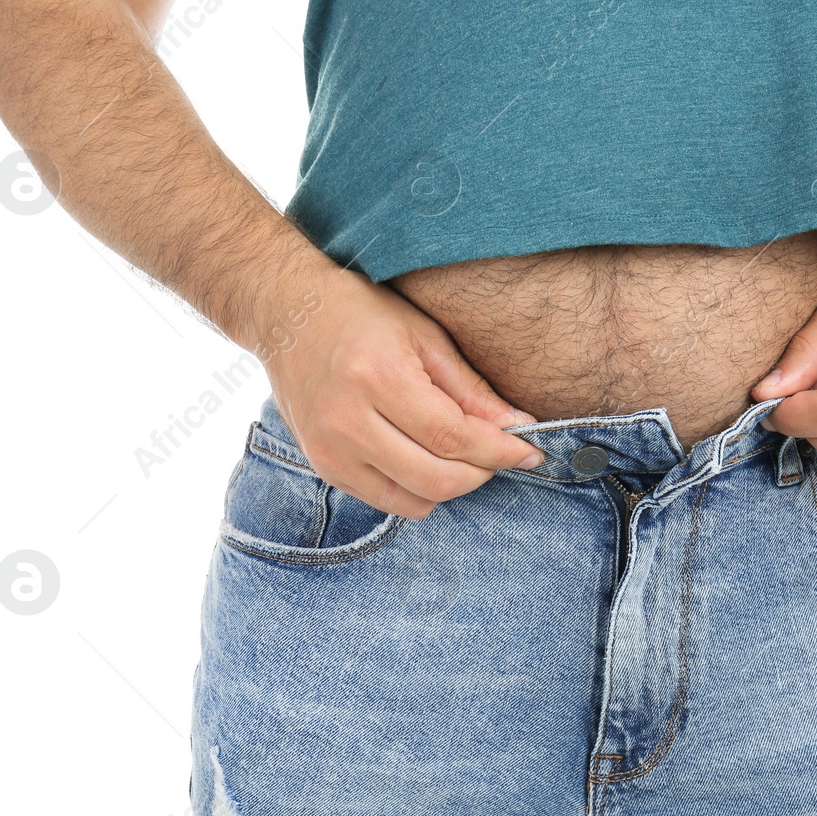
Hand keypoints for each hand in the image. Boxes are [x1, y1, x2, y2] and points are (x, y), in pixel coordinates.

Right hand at [257, 266, 546, 518]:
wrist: (287, 314)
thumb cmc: (361, 315)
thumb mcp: (424, 336)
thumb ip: (470, 389)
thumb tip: (519, 426)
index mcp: (378, 378)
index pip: (453, 438)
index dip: (500, 451)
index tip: (530, 450)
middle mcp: (348, 421)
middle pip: (437, 479)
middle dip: (482, 472)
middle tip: (500, 452)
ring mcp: (329, 450)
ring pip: (414, 500)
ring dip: (452, 485)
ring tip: (462, 453)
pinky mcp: (323, 466)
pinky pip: (387, 501)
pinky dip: (418, 489)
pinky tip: (426, 457)